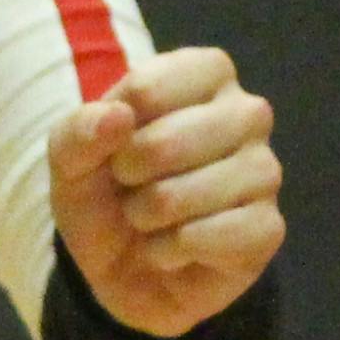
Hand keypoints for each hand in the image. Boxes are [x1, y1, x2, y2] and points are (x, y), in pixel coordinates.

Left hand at [48, 47, 283, 338]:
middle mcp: (245, 112)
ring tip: (148, 216)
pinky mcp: (269, 227)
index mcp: (203, 72)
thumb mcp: (70, 156)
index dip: (115, 125)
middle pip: (171, 139)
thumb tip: (117, 116)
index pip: (148, 87)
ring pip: (195, 191)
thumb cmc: (103, 190)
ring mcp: (263, 170)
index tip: (115, 141)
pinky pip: (215, 236)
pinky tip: (171, 247)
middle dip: (131, 173)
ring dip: (150, 214)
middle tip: (129, 184)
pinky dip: (173, 249)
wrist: (121, 267)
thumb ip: (80, 130)